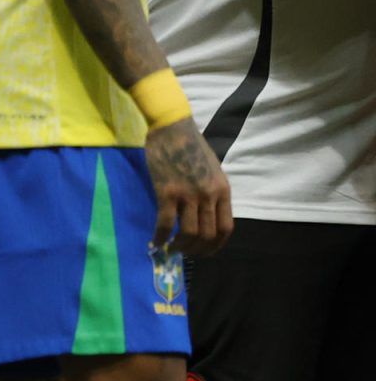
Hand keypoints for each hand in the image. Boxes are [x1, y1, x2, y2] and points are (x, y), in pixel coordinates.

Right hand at [144, 116, 232, 255]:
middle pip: (208, 235)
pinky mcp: (167, 192)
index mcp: (222, 190)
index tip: (203, 251)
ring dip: (180, 247)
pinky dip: (160, 237)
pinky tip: (155, 241)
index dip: (215, 246)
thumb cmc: (191, 146)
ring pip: (189, 234)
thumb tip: (204, 214)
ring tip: (171, 248)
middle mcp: (209, 195)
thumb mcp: (212, 170)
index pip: (226, 229)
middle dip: (195, 250)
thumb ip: (212, 192)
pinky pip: (166, 224)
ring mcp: (189, 195)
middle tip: (183, 252)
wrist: (172, 128)